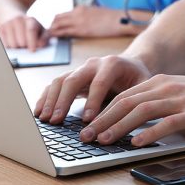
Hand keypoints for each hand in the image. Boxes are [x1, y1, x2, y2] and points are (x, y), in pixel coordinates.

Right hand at [0, 15, 48, 50]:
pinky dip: (9, 46)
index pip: (31, 31)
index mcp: (31, 20)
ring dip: (17, 47)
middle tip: (26, 45)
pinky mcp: (1, 28)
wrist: (12, 15)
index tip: (32, 50)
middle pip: (21, 41)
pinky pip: (5, 44)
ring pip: (12, 44)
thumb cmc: (30, 27)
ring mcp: (8, 23)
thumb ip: (44, 38)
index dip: (32, 41)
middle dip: (25, 47)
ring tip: (20, 43)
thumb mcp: (41, 30)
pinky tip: (12, 42)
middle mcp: (18, 20)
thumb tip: (40, 45)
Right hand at [34, 55, 152, 123]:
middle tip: (57, 120)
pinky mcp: (72, 77)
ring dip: (51, 100)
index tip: (88, 120)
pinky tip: (40, 113)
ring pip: (61, 81)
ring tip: (46, 119)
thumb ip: (137, 98)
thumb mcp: (144, 85)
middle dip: (64, 101)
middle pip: (74, 79)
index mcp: (112, 64)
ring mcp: (80, 69)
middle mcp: (93, 64)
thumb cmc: (138, 78)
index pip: (99, 82)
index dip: (93, 101)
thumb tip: (128, 120)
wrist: (130, 65)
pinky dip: (46, 98)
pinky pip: (55, 85)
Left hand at [49, 6, 128, 37]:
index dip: (56, 23)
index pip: (62, 15)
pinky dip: (57, 35)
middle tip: (47, 36)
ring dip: (51, 32)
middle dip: (50, 27)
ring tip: (46, 39)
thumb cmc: (112, 18)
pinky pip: (64, 32)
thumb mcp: (96, 13)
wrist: (120, 19)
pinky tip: (54, 40)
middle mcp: (77, 13)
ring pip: (57, 25)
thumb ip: (87, 17)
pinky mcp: (82, 30)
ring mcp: (78, 21)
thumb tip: (84, 23)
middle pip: (56, 19)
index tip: (53, 29)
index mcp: (81, 9)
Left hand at [79, 75, 184, 146]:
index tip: (88, 126)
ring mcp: (179, 100)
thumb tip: (135, 122)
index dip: (103, 112)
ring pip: (141, 111)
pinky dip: (150, 133)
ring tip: (104, 140)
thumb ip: (158, 103)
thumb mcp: (179, 94)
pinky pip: (167, 123)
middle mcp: (166, 88)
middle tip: (86, 136)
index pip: (124, 97)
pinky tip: (138, 143)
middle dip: (103, 120)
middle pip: (127, 102)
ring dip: (119, 127)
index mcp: (160, 83)